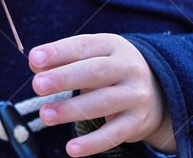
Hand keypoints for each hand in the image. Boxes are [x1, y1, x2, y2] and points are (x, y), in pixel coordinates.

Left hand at [28, 33, 175, 156]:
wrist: (158, 90)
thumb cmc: (110, 70)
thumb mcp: (92, 57)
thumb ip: (63, 59)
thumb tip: (35, 65)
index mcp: (112, 45)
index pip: (83, 46)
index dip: (58, 52)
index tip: (34, 59)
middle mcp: (127, 68)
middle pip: (95, 72)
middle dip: (64, 78)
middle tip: (37, 85)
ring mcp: (134, 95)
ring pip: (103, 102)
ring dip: (71, 109)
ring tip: (45, 115)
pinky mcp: (137, 122)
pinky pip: (114, 134)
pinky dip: (93, 143)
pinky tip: (72, 149)